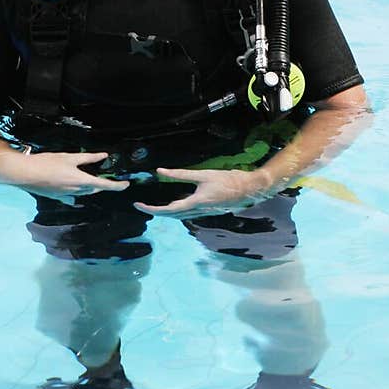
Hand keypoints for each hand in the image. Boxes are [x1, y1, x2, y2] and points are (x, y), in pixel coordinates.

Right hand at [14, 151, 129, 202]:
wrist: (25, 174)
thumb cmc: (47, 163)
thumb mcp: (69, 157)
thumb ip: (88, 158)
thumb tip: (103, 155)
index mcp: (81, 181)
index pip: (105, 185)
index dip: (117, 185)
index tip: (126, 184)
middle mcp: (76, 191)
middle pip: (94, 189)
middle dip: (102, 184)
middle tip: (107, 176)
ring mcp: (66, 196)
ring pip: (84, 193)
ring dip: (89, 187)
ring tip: (90, 178)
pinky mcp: (58, 197)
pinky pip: (71, 197)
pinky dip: (76, 192)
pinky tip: (73, 187)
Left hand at [134, 167, 269, 217]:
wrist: (250, 189)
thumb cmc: (229, 180)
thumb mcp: (203, 174)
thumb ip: (180, 174)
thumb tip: (160, 171)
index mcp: (195, 202)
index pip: (167, 210)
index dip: (150, 209)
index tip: (138, 205)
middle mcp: (198, 211)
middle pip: (171, 216)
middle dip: (154, 212)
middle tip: (140, 206)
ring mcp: (203, 213)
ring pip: (179, 217)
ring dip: (165, 213)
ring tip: (153, 207)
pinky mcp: (208, 212)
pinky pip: (187, 215)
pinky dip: (176, 212)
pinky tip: (175, 206)